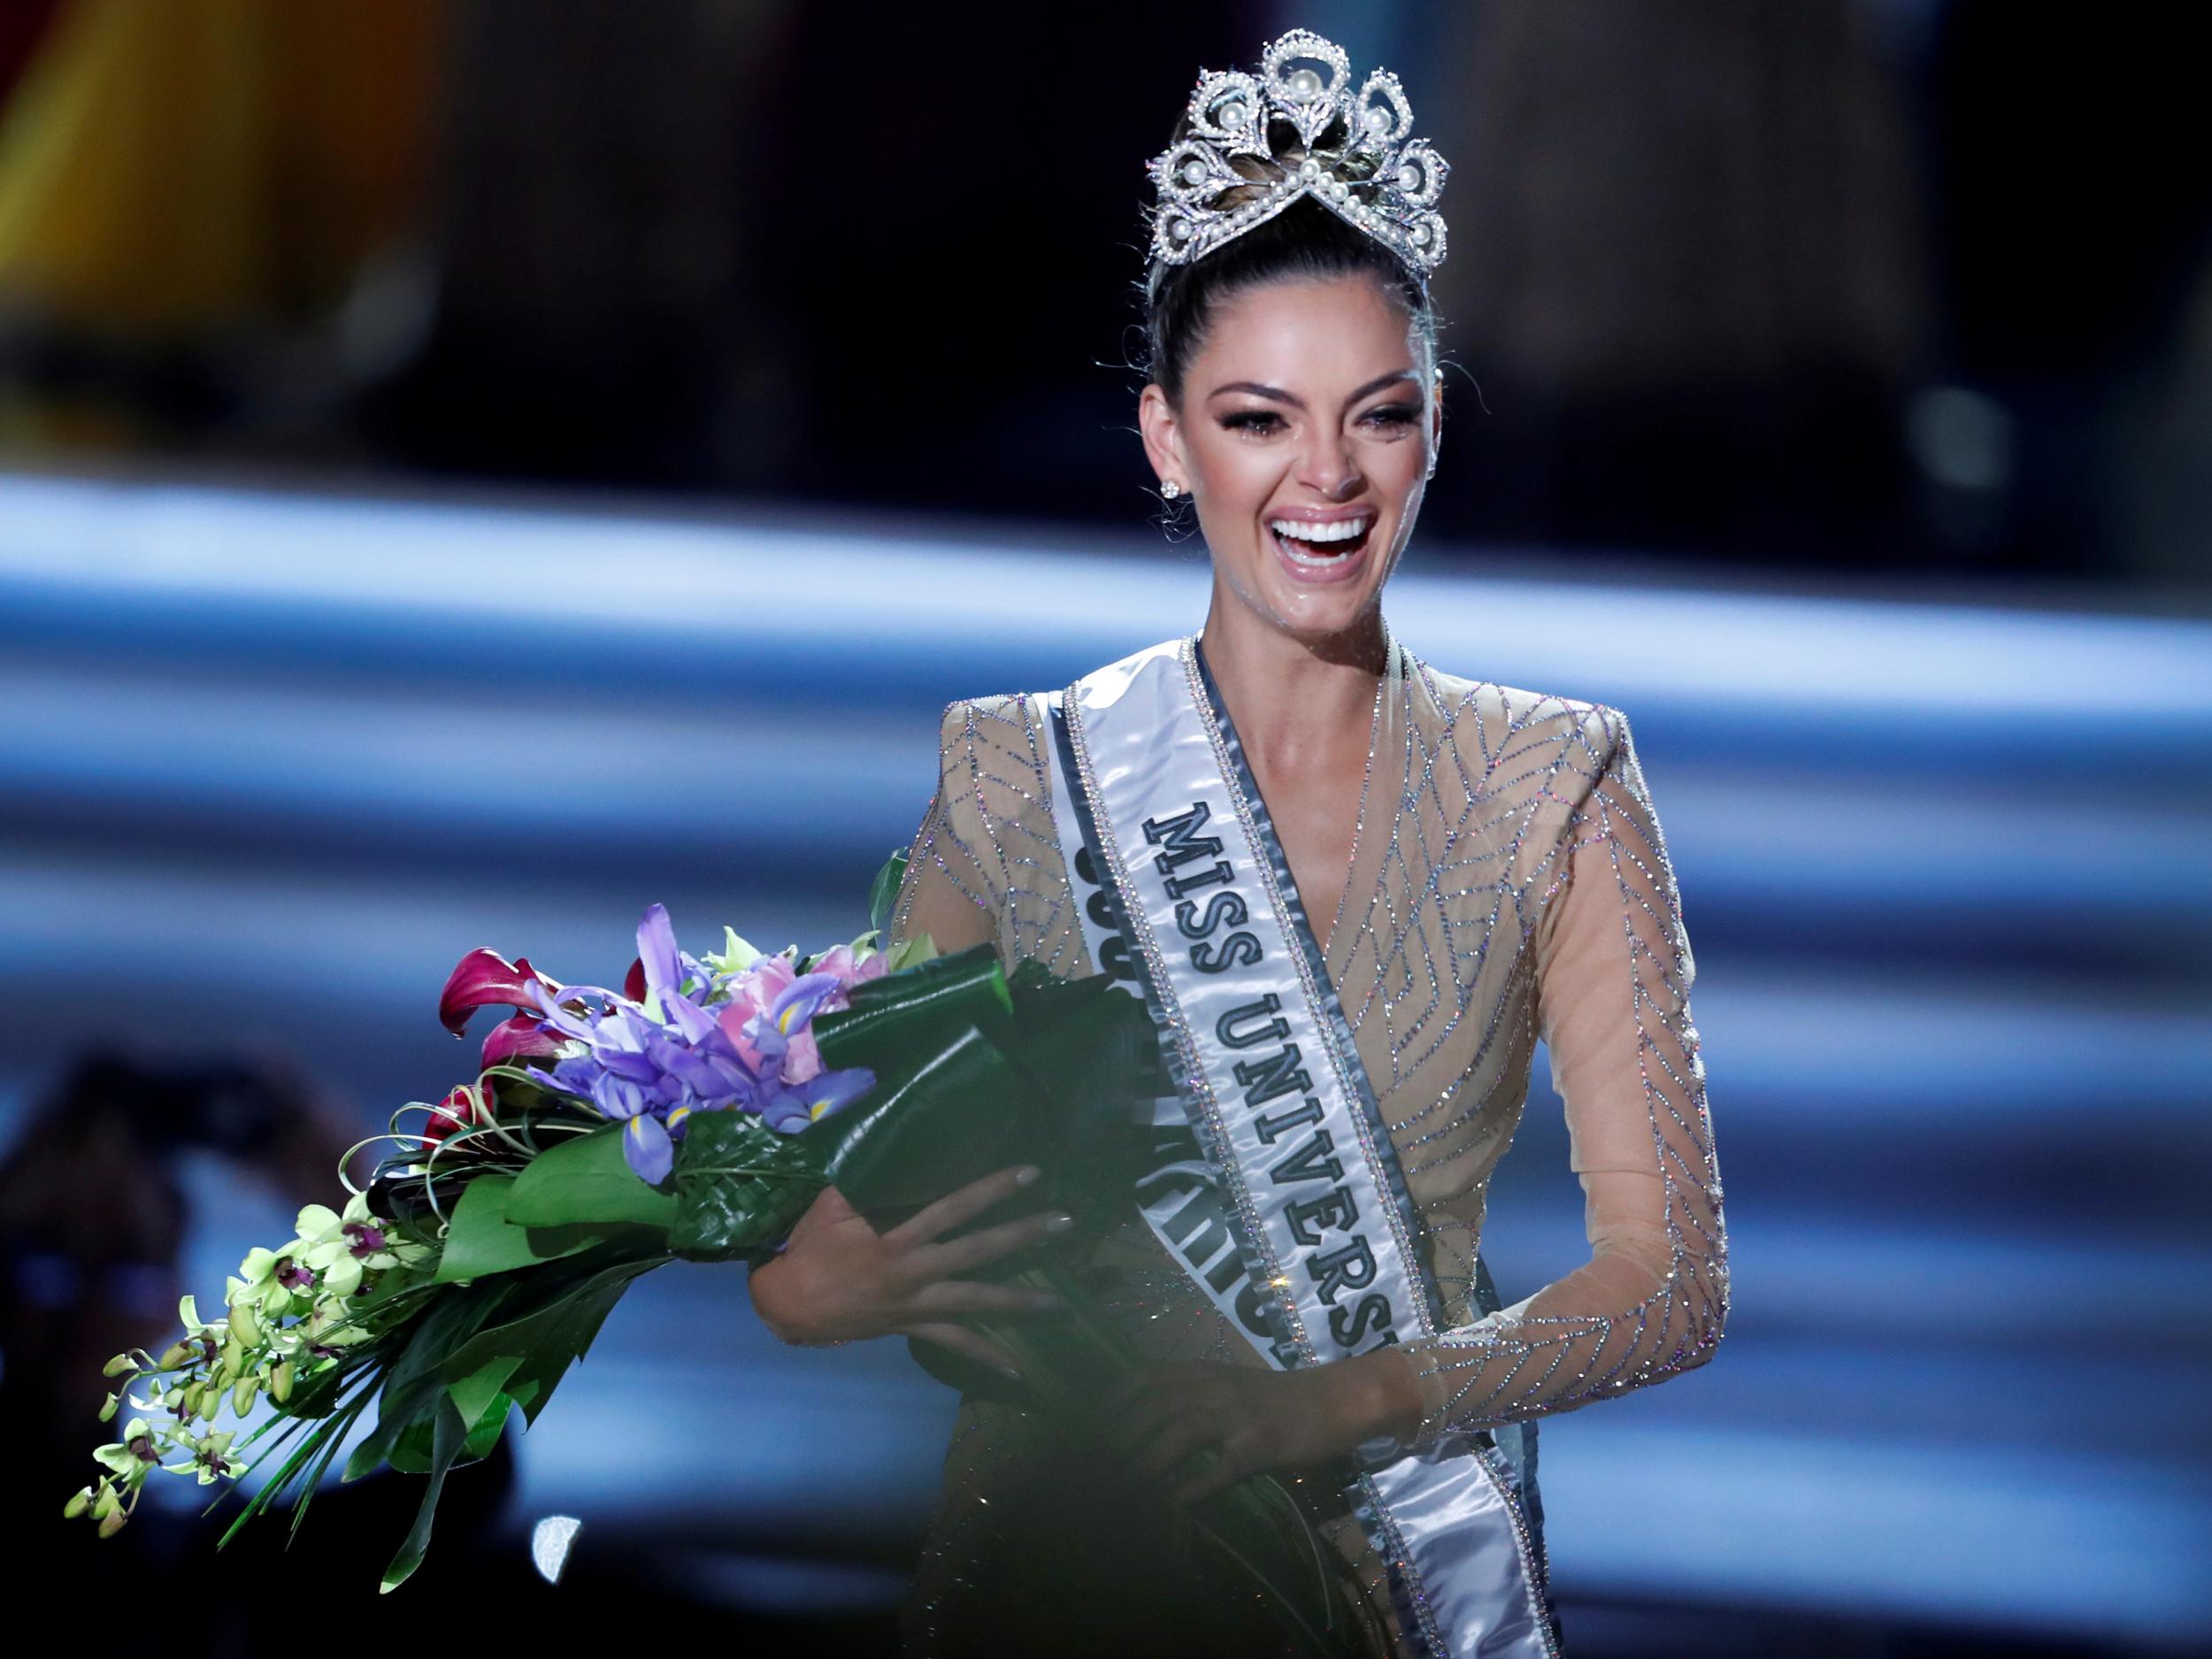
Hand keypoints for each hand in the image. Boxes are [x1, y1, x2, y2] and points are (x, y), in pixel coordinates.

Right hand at [746, 1163, 1071, 1376]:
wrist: (789, 1305)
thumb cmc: (810, 1251)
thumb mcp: (830, 1208)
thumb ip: (864, 1181)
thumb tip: (889, 1144)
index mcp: (898, 1240)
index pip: (954, 1208)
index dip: (992, 1190)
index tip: (1030, 1174)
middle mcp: (915, 1272)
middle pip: (978, 1252)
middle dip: (1023, 1237)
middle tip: (1065, 1223)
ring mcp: (918, 1305)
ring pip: (977, 1302)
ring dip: (1020, 1301)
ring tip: (1060, 1304)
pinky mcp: (914, 1328)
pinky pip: (956, 1345)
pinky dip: (987, 1356)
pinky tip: (1018, 1370)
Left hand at [1101, 1348, 1421, 1505]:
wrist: (1337, 1399)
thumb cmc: (1280, 1396)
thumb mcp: (1231, 1384)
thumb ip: (1194, 1395)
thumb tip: (1149, 1420)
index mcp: (1205, 1371)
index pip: (1146, 1376)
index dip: (1112, 1399)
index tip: (1087, 1425)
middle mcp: (1216, 1387)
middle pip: (1154, 1405)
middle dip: (1118, 1436)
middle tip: (1091, 1468)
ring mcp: (1238, 1415)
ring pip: (1180, 1432)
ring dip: (1145, 1462)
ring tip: (1120, 1489)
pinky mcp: (1261, 1444)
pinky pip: (1221, 1467)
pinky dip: (1194, 1486)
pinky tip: (1174, 1506)